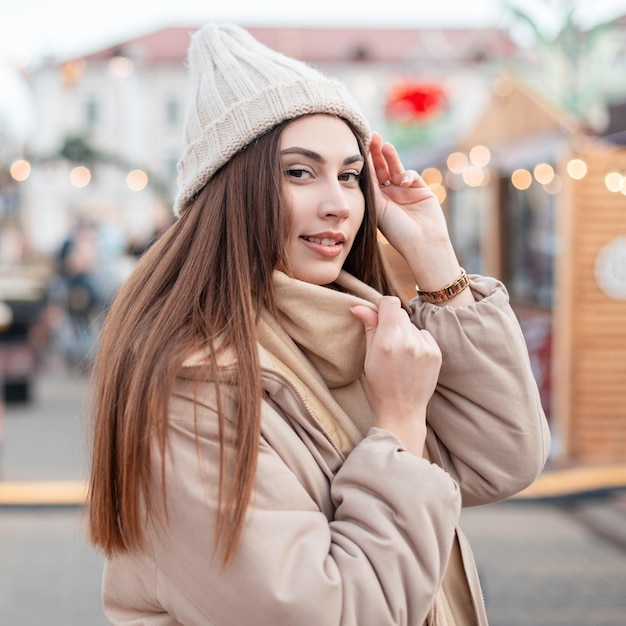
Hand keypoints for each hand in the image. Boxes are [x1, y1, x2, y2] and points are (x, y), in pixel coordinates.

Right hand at [351, 297, 441, 454]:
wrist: (401, 411)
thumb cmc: (379, 386)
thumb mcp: (369, 356)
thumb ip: (369, 327)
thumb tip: (360, 307)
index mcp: (387, 341)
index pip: (390, 303)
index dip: (382, 305)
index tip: (378, 314)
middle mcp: (408, 342)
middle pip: (400, 313)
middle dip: (392, 321)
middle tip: (386, 340)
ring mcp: (425, 348)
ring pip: (412, 325)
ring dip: (405, 333)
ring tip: (399, 355)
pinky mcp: (436, 354)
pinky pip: (424, 336)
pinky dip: (417, 342)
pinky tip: (411, 359)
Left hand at [369, 133, 473, 300]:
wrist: (422, 243)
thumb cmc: (397, 231)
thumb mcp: (378, 209)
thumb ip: (371, 189)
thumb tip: (358, 169)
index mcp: (377, 201)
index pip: (369, 176)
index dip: (365, 162)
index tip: (357, 146)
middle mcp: (390, 194)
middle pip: (381, 168)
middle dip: (376, 153)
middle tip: (372, 136)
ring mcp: (405, 192)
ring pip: (396, 168)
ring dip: (390, 157)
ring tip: (384, 145)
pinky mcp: (421, 190)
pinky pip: (411, 175)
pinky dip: (406, 174)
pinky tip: (402, 181)